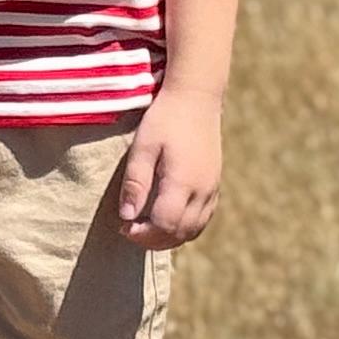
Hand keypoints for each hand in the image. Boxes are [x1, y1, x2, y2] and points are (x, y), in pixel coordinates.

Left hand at [114, 90, 220, 249]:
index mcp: (183, 181)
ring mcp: (212, 189)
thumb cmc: (165, 119)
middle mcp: (202, 190)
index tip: (124, 227)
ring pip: (194, 230)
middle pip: (180, 233)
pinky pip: (203, 219)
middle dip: (153, 239)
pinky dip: (184, 228)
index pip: (164, 224)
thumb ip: (136, 183)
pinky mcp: (214, 185)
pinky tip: (167, 220)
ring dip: (169, 238)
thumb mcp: (142, 147)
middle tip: (130, 230)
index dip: (142, 233)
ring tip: (146, 229)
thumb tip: (127, 217)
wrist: (196, 98)